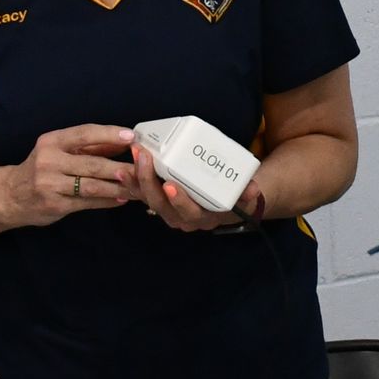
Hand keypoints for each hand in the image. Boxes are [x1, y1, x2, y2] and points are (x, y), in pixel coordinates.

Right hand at [3, 125, 137, 226]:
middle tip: (143, 168)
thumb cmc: (42, 168)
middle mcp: (49, 161)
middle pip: (92, 163)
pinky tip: (121, 199)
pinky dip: (106, 201)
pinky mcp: (55, 205)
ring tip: (137, 187)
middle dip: (121, 166)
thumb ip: (90, 147)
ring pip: (92, 185)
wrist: (11, 195)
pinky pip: (87, 202)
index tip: (130, 137)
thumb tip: (123, 141)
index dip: (109, 134)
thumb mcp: (59, 150)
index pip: (84, 134)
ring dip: (118, 187)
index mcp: (52, 141)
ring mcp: (50, 184)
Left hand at [126, 144, 250, 231]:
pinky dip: (132, 183)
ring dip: (137, 181)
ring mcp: (168, 212)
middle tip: (144, 160)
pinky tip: (123, 168)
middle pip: (162, 206)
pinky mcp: (158, 202)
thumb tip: (254, 190)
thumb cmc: (231, 195)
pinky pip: (142, 195)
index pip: (190, 213)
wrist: (224, 203)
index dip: (180, 201)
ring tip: (130, 161)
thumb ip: (247, 192)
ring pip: (148, 200)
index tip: (171, 186)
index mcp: (203, 218)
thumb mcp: (243, 195)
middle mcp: (182, 219)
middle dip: (150, 183)